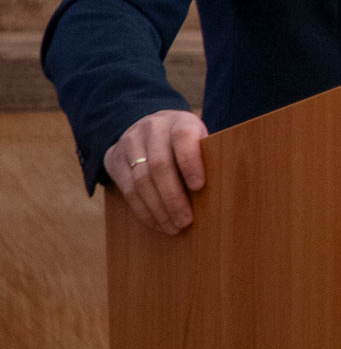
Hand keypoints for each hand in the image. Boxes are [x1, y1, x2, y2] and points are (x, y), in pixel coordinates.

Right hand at [104, 110, 208, 235]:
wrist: (149, 125)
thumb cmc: (184, 140)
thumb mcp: (198, 137)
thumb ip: (205, 156)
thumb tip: (217, 190)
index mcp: (179, 121)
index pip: (183, 138)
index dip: (190, 162)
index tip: (199, 187)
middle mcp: (153, 128)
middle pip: (159, 165)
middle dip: (173, 197)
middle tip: (185, 221)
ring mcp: (131, 142)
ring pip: (141, 181)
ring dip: (158, 209)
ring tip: (173, 227)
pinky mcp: (115, 159)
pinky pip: (127, 190)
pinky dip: (143, 210)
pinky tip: (157, 223)